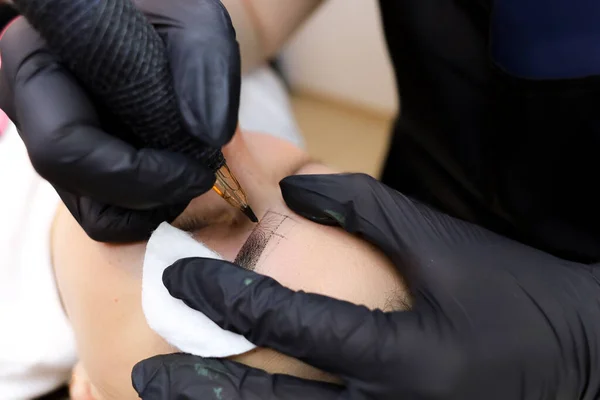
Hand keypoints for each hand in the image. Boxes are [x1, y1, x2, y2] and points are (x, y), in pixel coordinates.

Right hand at [0, 0, 239, 241]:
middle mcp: (29, 107)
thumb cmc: (166, 17)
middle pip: (78, 182)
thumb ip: (206, 66)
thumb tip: (209, 138)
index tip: (200, 171)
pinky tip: (174, 179)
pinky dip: (145, 210)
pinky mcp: (74, 167)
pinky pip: (102, 215)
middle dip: (150, 191)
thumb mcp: (194, 23)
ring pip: (91, 208)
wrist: (152, 25)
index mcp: (37, 63)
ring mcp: (48, 141)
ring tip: (192, 172)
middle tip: (205, 176)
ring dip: (151, 205)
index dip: (134, 173)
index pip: (65, 145)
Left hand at [132, 174, 599, 399]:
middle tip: (143, 376)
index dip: (230, 297)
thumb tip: (300, 189)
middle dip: (203, 390)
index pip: (293, 325)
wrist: (576, 354)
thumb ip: (369, 211)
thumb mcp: (443, 245)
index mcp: (402, 357)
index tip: (180, 276)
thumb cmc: (510, 293)